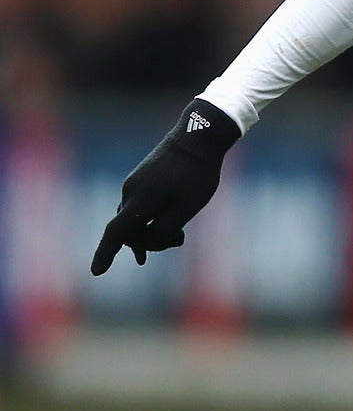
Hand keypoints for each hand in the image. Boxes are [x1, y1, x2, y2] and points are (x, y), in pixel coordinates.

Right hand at [91, 99, 240, 273]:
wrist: (198, 137)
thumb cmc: (197, 174)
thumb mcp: (187, 207)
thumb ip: (164, 229)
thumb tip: (144, 243)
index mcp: (141, 198)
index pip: (116, 232)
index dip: (106, 253)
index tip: (96, 272)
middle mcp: (130, 192)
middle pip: (128, 231)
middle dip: (149, 243)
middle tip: (179, 239)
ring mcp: (133, 186)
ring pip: (134, 221)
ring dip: (151, 234)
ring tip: (178, 236)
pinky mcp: (139, 182)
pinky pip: (136, 211)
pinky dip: (146, 224)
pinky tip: (153, 237)